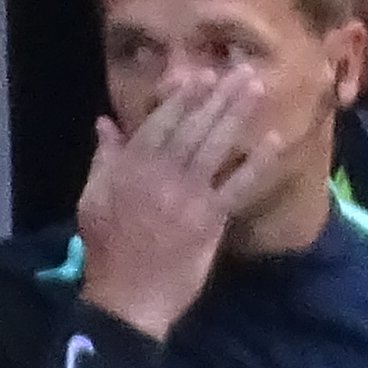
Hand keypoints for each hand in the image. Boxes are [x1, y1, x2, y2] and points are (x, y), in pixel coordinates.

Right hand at [72, 68, 264, 340]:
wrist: (128, 298)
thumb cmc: (106, 250)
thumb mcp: (92, 200)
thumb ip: (103, 159)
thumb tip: (105, 123)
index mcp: (130, 169)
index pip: (158, 123)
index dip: (180, 97)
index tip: (198, 73)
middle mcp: (161, 174)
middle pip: (194, 127)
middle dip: (218, 96)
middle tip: (241, 69)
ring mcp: (189, 195)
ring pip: (216, 146)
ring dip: (238, 114)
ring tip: (257, 87)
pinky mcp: (211, 218)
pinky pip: (239, 185)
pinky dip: (258, 162)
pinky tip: (275, 139)